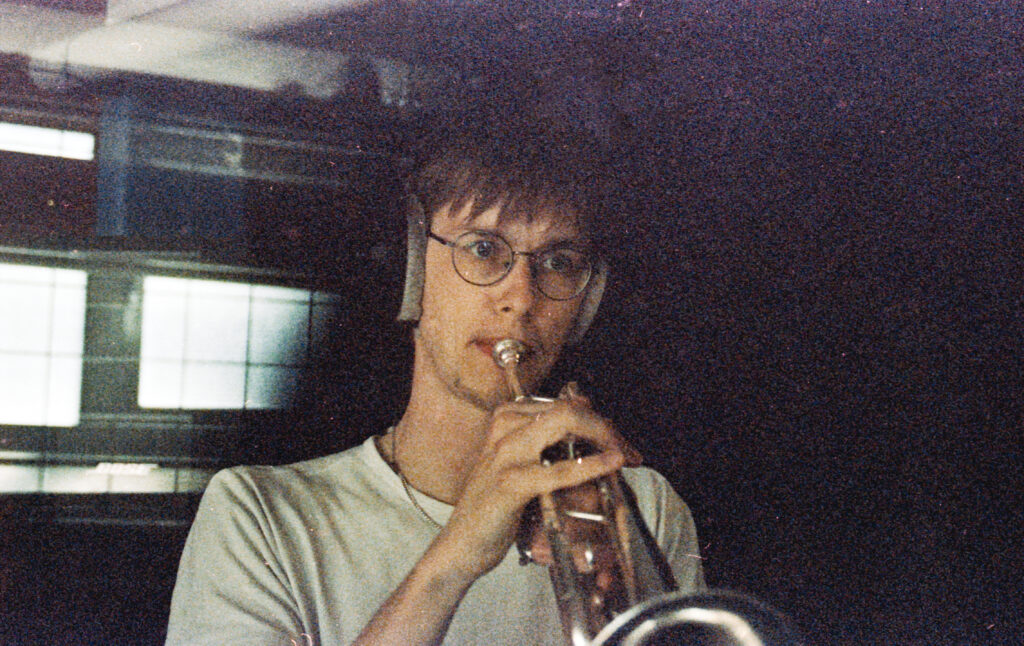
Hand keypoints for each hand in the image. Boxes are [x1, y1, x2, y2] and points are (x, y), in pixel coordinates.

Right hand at [434, 390, 639, 580]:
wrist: (460, 545)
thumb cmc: (494, 506)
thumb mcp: (521, 465)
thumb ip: (547, 444)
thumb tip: (589, 421)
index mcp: (507, 417)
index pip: (563, 405)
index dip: (598, 420)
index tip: (619, 441)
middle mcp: (505, 428)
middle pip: (568, 408)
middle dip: (605, 426)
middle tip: (629, 450)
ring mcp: (506, 454)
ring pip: (564, 423)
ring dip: (603, 437)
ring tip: (625, 455)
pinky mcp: (510, 483)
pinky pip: (558, 469)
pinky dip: (590, 465)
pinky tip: (611, 463)